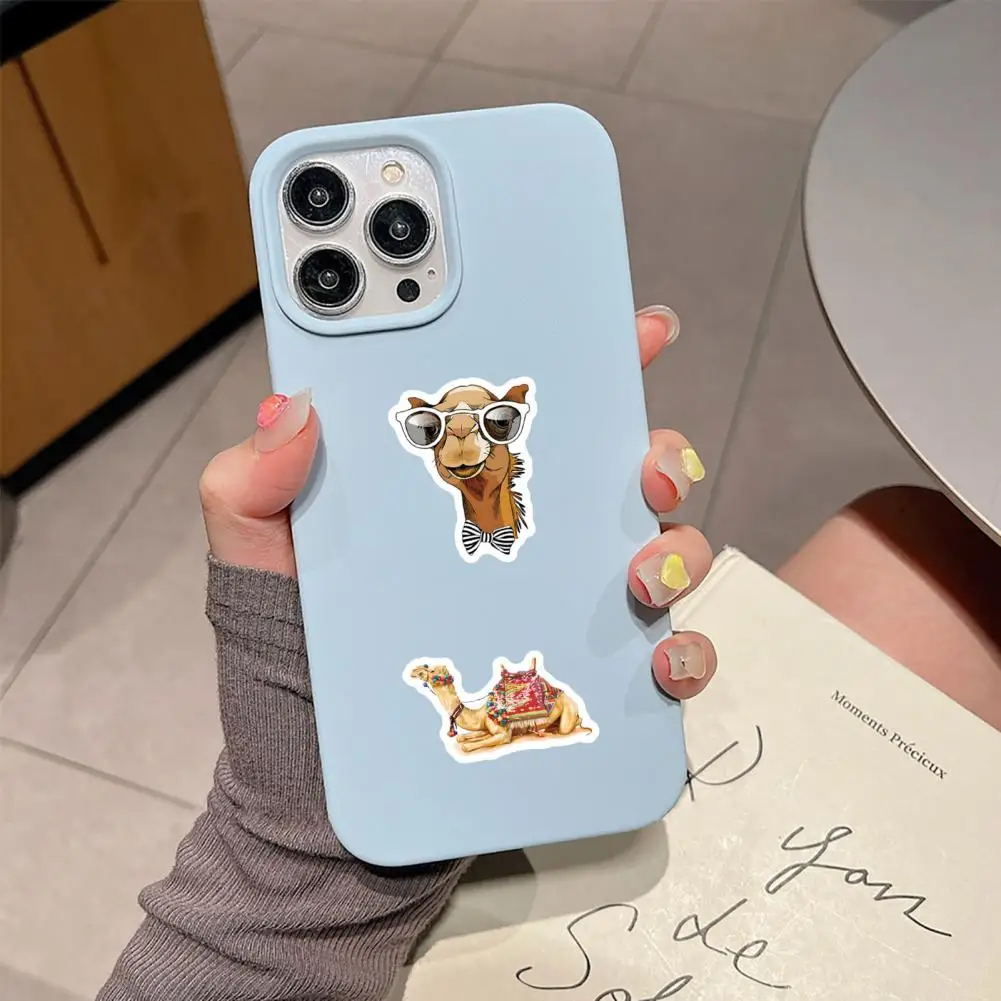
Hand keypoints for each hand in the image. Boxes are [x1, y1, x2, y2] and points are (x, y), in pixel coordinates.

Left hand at [199, 306, 716, 697]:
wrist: (311, 774)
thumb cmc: (292, 652)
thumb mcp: (259, 555)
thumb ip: (255, 482)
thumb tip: (294, 407)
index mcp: (463, 488)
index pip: (539, 412)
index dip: (597, 360)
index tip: (639, 330)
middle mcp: (527, 538)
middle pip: (623, 476)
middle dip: (660, 456)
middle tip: (645, 469)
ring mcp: (562, 608)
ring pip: (660, 556)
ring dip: (675, 553)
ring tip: (640, 578)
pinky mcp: (582, 682)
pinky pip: (661, 660)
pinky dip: (683, 654)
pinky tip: (658, 661)